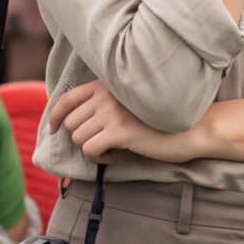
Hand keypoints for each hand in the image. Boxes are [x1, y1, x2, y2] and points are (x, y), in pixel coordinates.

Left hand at [52, 80, 203, 162]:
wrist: (189, 129)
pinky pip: (89, 149)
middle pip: (70, 123)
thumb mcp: (128, 104)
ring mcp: (112, 112)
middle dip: (82, 138)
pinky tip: (114, 157)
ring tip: (111, 150)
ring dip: (91, 149)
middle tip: (103, 144)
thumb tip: (73, 120)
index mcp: (106, 85)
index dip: (55, 116)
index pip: (67, 98)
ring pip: (78, 138)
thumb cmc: (159, 120)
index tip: (53, 129)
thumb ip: (104, 105)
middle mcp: (106, 95)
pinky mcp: (119, 131)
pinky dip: (98, 158)